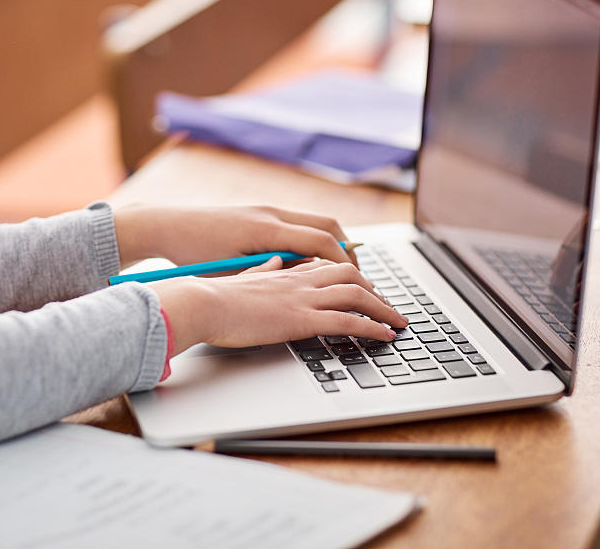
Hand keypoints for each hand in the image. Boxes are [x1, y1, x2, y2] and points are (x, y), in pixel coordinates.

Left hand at [113, 204, 357, 269]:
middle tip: (361, 277)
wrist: (167, 226)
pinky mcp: (259, 214)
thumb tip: (303, 285)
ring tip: (343, 270)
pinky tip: (312, 261)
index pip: (323, 243)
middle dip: (349, 251)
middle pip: (328, 226)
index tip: (360, 285)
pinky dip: (314, 241)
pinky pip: (298, 224)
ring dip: (333, 244)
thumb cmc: (193, 254)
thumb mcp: (233, 275)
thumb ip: (269, 279)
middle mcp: (272, 214)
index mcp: (267, 229)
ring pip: (316, 222)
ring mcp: (266, 211)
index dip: (345, 265)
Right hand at [149, 258, 406, 354]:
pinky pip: (348, 320)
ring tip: (398, 322)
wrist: (201, 302)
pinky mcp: (300, 318)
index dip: (349, 275)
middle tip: (388, 306)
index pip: (326, 266)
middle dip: (374, 289)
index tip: (364, 287)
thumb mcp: (241, 277)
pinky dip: (373, 327)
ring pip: (356, 293)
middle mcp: (298, 280)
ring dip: (383, 308)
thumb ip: (261, 271)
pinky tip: (386, 336)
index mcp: (283, 271)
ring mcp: (301, 298)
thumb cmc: (213, 296)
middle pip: (349, 273)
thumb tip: (273, 264)